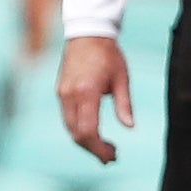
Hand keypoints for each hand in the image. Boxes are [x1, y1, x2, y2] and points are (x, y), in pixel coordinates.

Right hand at [57, 36, 133, 163]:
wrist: (87, 33)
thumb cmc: (108, 54)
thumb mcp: (122, 79)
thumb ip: (124, 104)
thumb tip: (129, 127)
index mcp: (87, 92)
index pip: (88, 131)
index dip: (99, 149)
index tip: (112, 156)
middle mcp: (70, 95)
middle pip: (77, 134)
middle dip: (93, 150)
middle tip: (111, 157)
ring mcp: (62, 94)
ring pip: (70, 128)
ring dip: (86, 141)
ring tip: (104, 148)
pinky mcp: (60, 92)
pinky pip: (68, 118)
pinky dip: (80, 129)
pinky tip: (94, 133)